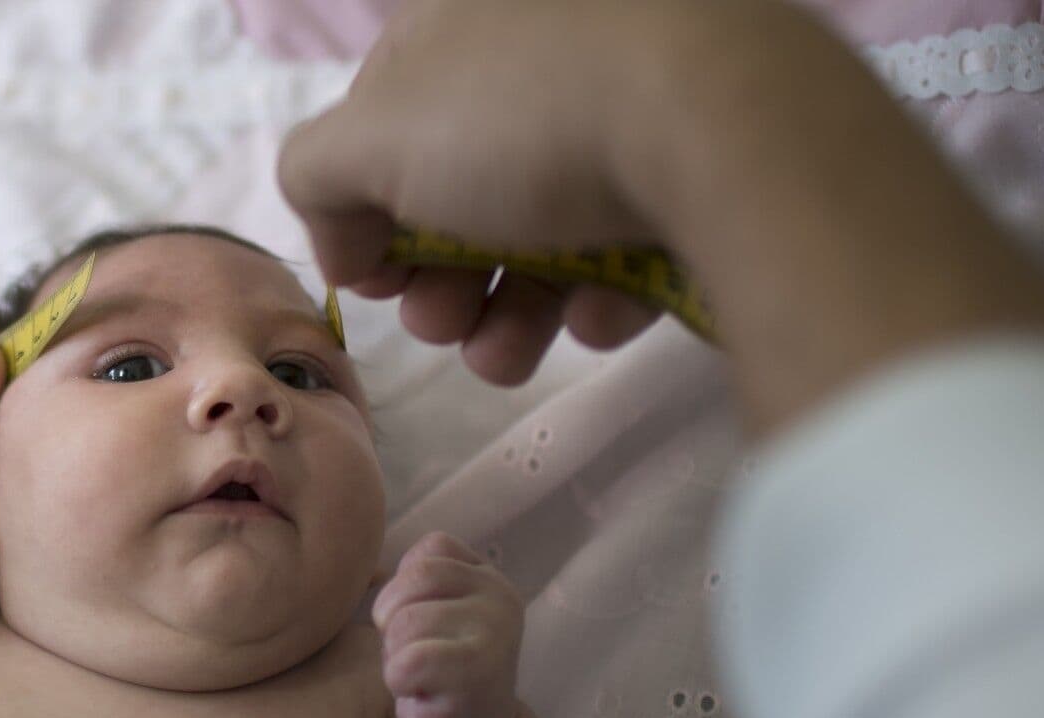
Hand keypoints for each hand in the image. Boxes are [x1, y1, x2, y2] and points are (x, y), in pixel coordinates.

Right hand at [278, 0, 729, 383]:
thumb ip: (317, 179)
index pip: (386, 117)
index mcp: (464, 19)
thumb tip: (346, 238)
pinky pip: (637, 235)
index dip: (366, 209)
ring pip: (550, 222)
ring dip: (508, 311)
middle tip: (442, 327)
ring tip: (507, 357)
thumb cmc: (524, 118)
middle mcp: (548, 45)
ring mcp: (635, 97)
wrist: (726, 122)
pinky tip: (602, 316)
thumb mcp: (369, 141)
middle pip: (467, 183)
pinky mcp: (708, 158)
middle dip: (441, 279)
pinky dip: (605, 290)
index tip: (376, 282)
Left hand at [375, 532, 524, 717]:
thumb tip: (370, 569)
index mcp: (490, 579)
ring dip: (396, 655)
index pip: (431, 550)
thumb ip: (418, 580)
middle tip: (415, 655)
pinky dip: (399, 682)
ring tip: (421, 677)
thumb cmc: (441, 669)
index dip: (406, 586)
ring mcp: (493, 641)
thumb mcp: (436, 610)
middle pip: (412, 582)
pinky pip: (405, 665)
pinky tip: (422, 695)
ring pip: (405, 622)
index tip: (422, 624)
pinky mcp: (474, 681)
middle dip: (394, 620)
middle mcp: (501, 603)